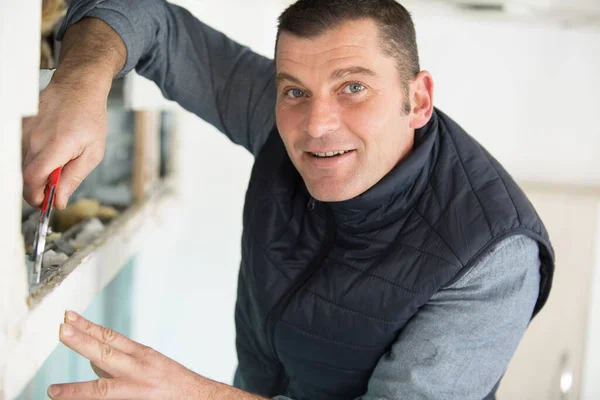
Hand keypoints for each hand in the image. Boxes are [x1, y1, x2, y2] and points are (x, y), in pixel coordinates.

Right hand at [22, 17, 124, 209]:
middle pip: (24, 175)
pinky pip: (21, 150)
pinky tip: (49, 153)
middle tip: (52, 192)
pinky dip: (33, 158)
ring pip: (22, 164)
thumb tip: (59, 199)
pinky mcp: (21, 126)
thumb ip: (74, 177)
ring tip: (56, 167)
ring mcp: (25, 131)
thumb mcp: (93, 152)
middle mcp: (35, 139)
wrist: (78, 87)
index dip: (36, 197)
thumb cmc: (89, 117)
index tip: (44, 203)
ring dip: (35, 173)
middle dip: (36, 189)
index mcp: (55, 147)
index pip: (33, 179)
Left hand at [48, 311, 208, 398]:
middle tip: (62, 331)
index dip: (89, 327)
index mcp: (143, 355)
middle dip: (83, 342)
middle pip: (107, 354)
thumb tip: (93, 366)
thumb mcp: (151, 363)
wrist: (201, 397)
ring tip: (53, 391)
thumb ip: (123, 362)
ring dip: (77, 390)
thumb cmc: (175, 382)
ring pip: (104, 389)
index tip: (69, 318)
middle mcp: (140, 369)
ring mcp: (138, 390)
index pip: (111, 337)